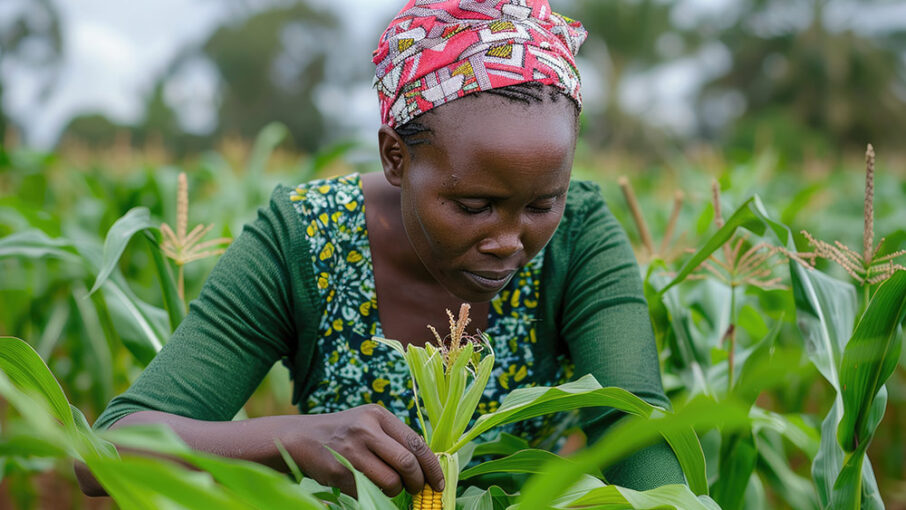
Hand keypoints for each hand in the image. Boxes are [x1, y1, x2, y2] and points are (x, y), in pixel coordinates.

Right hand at [288, 404, 444, 496]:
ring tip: (391, 487)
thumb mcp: (368, 423)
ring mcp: (351, 451)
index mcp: (378, 415)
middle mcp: (366, 430)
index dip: (431, 466)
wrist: (301, 438)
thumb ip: (393, 438)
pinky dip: (374, 494)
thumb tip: (425, 466)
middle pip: (407, 462)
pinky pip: (368, 490)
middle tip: (418, 489)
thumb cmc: (343, 433)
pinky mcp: (339, 471)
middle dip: (418, 482)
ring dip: (396, 490)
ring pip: (391, 481)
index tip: (437, 482)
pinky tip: (369, 486)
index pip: (416, 443)